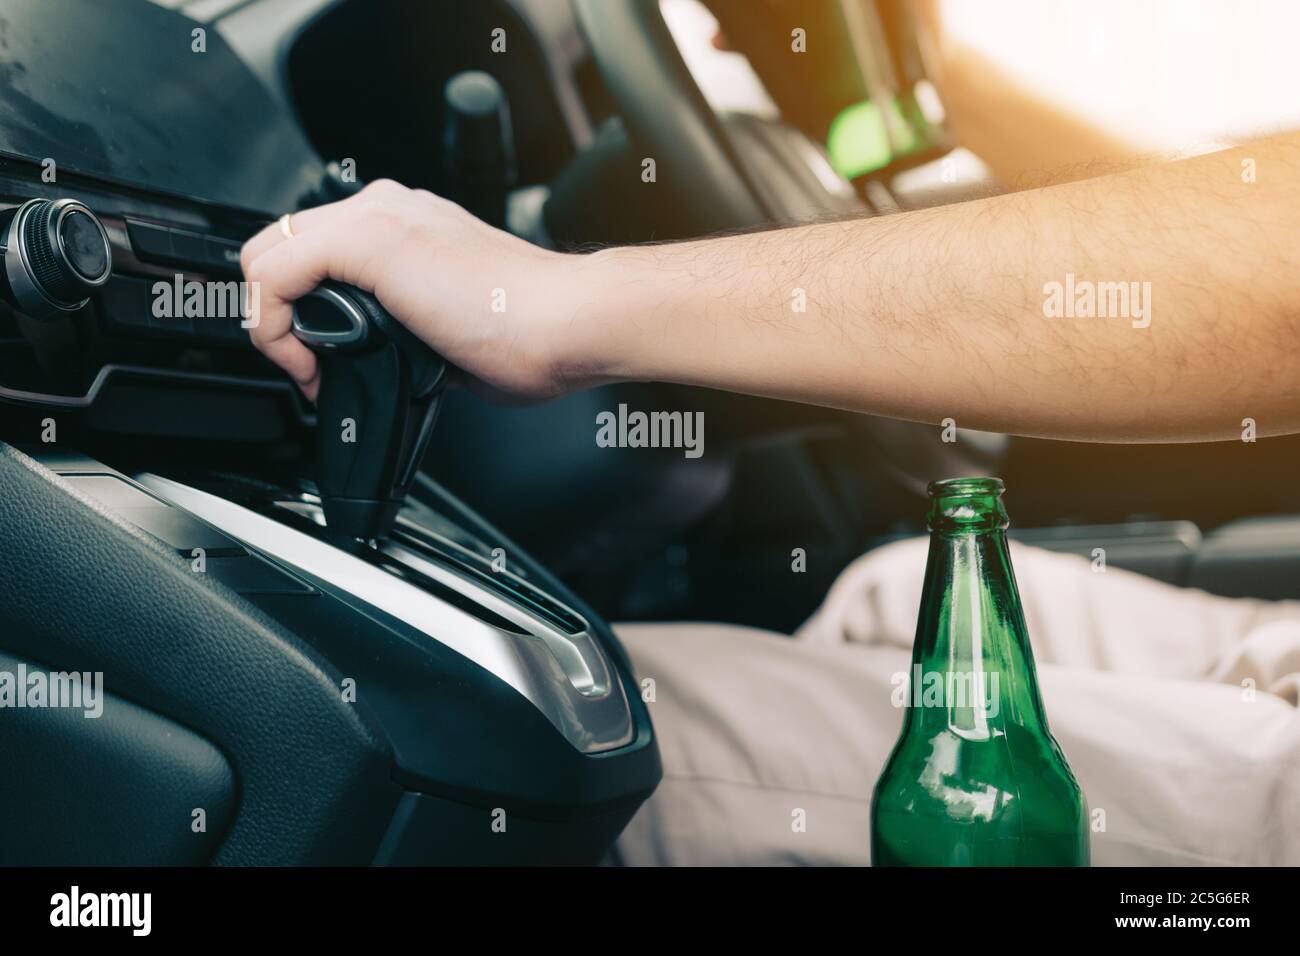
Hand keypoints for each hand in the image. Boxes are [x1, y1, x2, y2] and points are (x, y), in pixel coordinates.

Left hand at [240, 179, 588, 402]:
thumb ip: (410, 335)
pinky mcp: (369, 239)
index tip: (322, 366)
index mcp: (409, 226)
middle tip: (307, 370)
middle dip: (278, 317)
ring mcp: (378, 217)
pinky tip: (305, 363)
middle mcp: (388, 209)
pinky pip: (274, 273)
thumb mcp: (453, 332)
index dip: (298, 315)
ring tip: (306, 370)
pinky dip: (271, 326)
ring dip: (272, 323)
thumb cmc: (533, 333)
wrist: (567, 323)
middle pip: (279, 248)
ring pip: (267, 254)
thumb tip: (391, 366)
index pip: (313, 253)